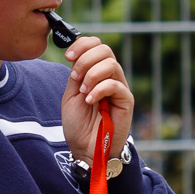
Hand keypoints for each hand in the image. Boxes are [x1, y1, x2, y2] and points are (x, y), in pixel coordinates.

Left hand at [60, 35, 134, 164]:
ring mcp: (119, 88)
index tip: (68, 55)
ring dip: (92, 74)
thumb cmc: (79, 124)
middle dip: (85, 59)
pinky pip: (115, 85)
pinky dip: (99, 89)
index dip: (82, 44)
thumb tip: (78, 54)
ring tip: (84, 92)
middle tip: (75, 77)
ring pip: (111, 64)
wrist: (86, 149)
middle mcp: (110, 77)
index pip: (96, 45)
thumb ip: (76, 74)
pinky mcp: (126, 101)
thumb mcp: (71, 95)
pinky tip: (90, 101)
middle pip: (105, 49)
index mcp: (96, 72)